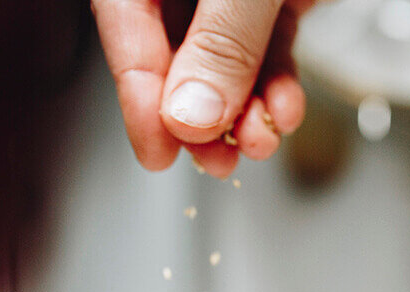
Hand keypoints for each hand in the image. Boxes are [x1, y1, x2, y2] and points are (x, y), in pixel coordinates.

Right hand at [92, 0, 313, 176]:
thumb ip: (221, 43)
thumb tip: (192, 115)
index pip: (124, 24)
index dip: (139, 96)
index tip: (157, 152)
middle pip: (174, 54)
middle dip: (202, 117)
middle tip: (216, 157)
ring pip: (226, 64)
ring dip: (246, 113)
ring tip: (259, 139)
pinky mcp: (271, 1)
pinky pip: (267, 52)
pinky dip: (277, 88)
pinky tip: (284, 110)